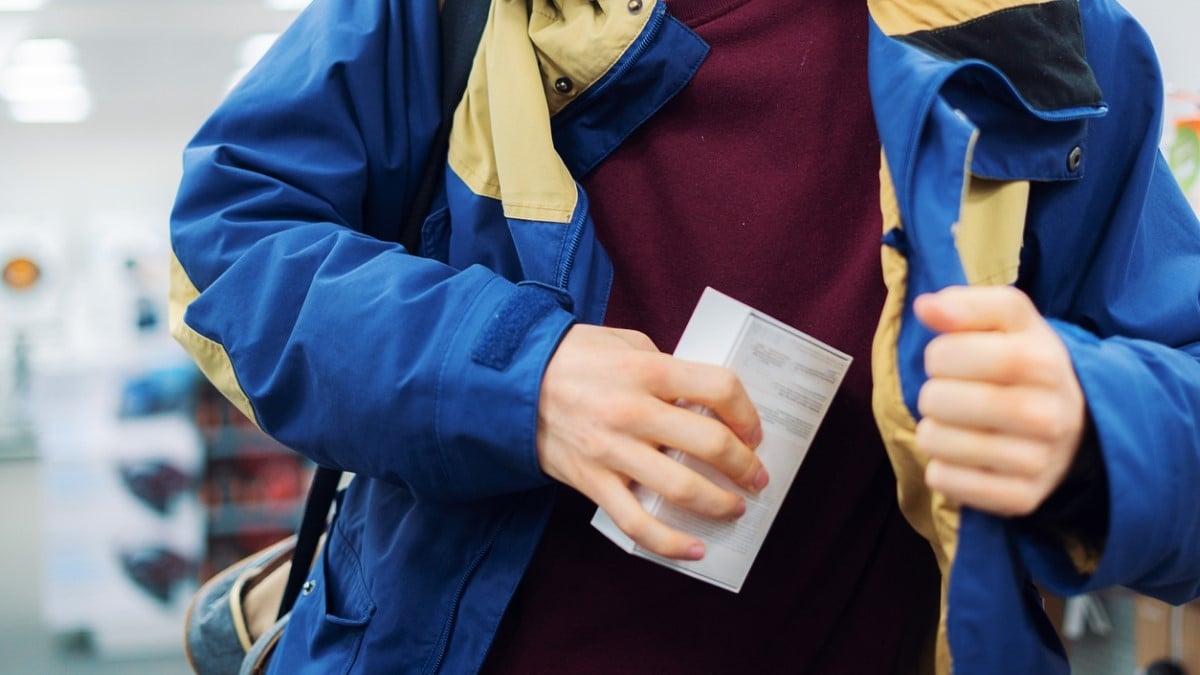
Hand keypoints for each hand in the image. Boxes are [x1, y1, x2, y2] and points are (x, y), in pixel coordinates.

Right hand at [537, 324, 767, 560]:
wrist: (509, 382)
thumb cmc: (573, 357)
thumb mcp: (625, 344)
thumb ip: (666, 366)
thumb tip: (703, 400)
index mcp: (647, 371)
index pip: (719, 387)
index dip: (746, 412)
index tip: (753, 430)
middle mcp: (633, 411)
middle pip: (710, 444)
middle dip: (745, 466)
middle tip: (756, 477)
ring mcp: (612, 451)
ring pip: (681, 489)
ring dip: (720, 503)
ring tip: (734, 507)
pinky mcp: (592, 481)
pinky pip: (636, 523)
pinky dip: (670, 543)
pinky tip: (694, 549)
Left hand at [913, 286, 1085, 516]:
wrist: (1080, 422)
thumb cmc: (1028, 363)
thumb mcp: (1010, 322)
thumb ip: (967, 305)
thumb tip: (926, 306)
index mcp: (1043, 361)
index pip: (949, 354)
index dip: (937, 354)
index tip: (950, 358)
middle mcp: (1047, 415)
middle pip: (938, 400)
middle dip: (931, 393)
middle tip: (952, 394)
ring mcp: (1037, 462)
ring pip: (935, 442)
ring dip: (932, 431)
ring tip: (958, 425)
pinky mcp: (1022, 498)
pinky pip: (946, 481)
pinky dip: (941, 468)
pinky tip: (964, 456)